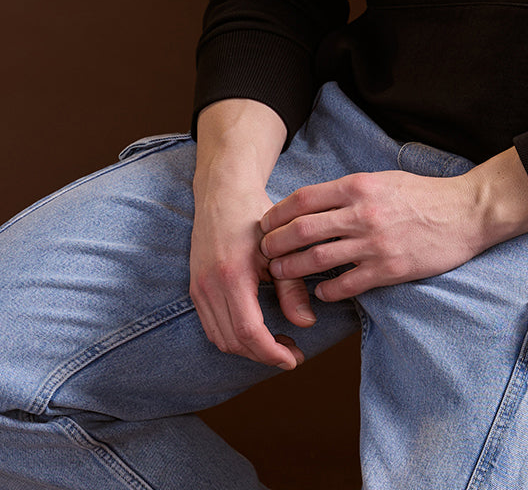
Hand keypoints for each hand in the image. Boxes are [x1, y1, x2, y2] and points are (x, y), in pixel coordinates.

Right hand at [190, 98, 311, 369]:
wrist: (222, 193)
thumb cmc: (255, 215)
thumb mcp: (279, 247)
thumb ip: (292, 285)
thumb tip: (306, 323)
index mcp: (231, 275)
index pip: (249, 332)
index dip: (271, 352)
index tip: (294, 359)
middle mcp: (209, 286)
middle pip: (234, 342)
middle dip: (264, 355)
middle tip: (293, 355)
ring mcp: (198, 289)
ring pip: (221, 339)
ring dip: (249, 350)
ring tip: (279, 345)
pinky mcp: (195, 288)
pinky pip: (212, 327)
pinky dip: (233, 338)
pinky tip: (257, 333)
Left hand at [259, 147, 527, 300]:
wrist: (465, 213)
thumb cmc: (424, 195)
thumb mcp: (384, 180)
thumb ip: (351, 191)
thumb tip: (317, 203)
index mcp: (359, 186)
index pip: (304, 199)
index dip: (278, 213)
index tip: (265, 224)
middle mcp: (362, 213)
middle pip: (302, 230)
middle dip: (275, 244)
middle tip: (264, 254)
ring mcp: (374, 244)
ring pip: (317, 260)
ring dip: (292, 270)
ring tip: (280, 275)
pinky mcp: (388, 270)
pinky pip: (346, 284)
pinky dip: (327, 290)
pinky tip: (320, 291)